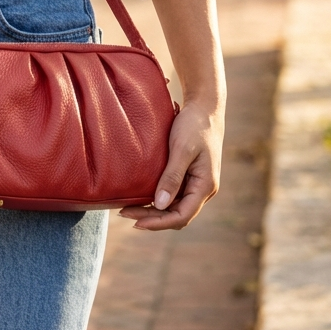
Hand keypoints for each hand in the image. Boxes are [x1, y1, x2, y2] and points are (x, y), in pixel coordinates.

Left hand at [118, 99, 222, 229]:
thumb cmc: (194, 125)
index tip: (136, 222)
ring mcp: (197, 183)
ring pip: (175, 206)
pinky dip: (159, 198)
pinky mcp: (191, 175)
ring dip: (154, 210)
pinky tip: (142, 195)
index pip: (182, 216)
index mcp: (205, 186)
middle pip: (176, 214)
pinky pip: (174, 194)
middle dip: (152, 218)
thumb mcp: (181, 149)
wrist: (206, 107)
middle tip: (124, 213)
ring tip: (129, 208)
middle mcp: (203, 189)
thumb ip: (172, 177)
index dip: (158, 222)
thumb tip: (160, 205)